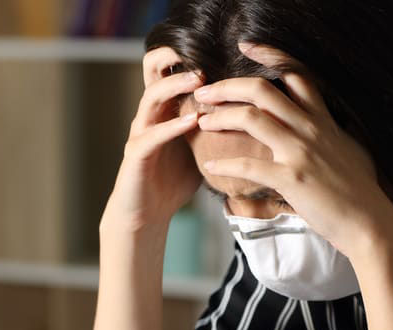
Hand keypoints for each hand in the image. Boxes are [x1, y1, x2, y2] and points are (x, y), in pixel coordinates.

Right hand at [100, 47, 203, 241]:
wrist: (146, 215)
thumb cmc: (174, 181)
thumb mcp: (201, 148)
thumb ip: (217, 129)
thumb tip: (256, 119)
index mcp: (165, 110)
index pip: (171, 71)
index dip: (188, 57)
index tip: (221, 51)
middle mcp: (149, 115)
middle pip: (154, 72)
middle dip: (178, 61)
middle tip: (207, 57)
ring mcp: (140, 133)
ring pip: (151, 98)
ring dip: (175, 87)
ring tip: (199, 80)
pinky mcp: (135, 155)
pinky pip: (151, 135)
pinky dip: (172, 127)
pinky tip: (192, 122)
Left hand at [195, 43, 392, 258]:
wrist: (370, 223)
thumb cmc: (361, 191)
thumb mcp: (350, 150)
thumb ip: (333, 134)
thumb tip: (330, 128)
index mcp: (323, 120)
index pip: (296, 75)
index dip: (269, 56)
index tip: (246, 48)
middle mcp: (311, 128)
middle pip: (263, 90)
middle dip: (228, 87)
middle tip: (205, 92)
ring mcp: (300, 152)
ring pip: (252, 118)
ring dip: (221, 117)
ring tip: (202, 121)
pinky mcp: (291, 179)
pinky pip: (250, 165)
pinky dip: (226, 163)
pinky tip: (211, 164)